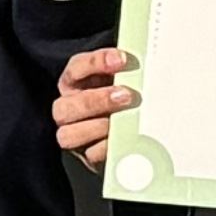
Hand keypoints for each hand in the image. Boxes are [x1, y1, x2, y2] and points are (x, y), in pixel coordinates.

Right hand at [53, 47, 137, 168]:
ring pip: (69, 135)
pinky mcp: (86, 155)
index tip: (121, 59)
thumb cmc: (120, 96)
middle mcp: (67, 108)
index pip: (77, 68)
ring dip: (98, 127)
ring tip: (123, 121)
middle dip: (98, 100)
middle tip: (127, 95)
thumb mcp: (119, 79)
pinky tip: (122, 140)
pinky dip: (106, 148)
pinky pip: (90, 155)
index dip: (97, 63)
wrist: (125, 130)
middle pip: (67, 106)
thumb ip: (126, 72)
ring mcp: (73, 134)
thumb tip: (148, 65)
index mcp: (73, 83)